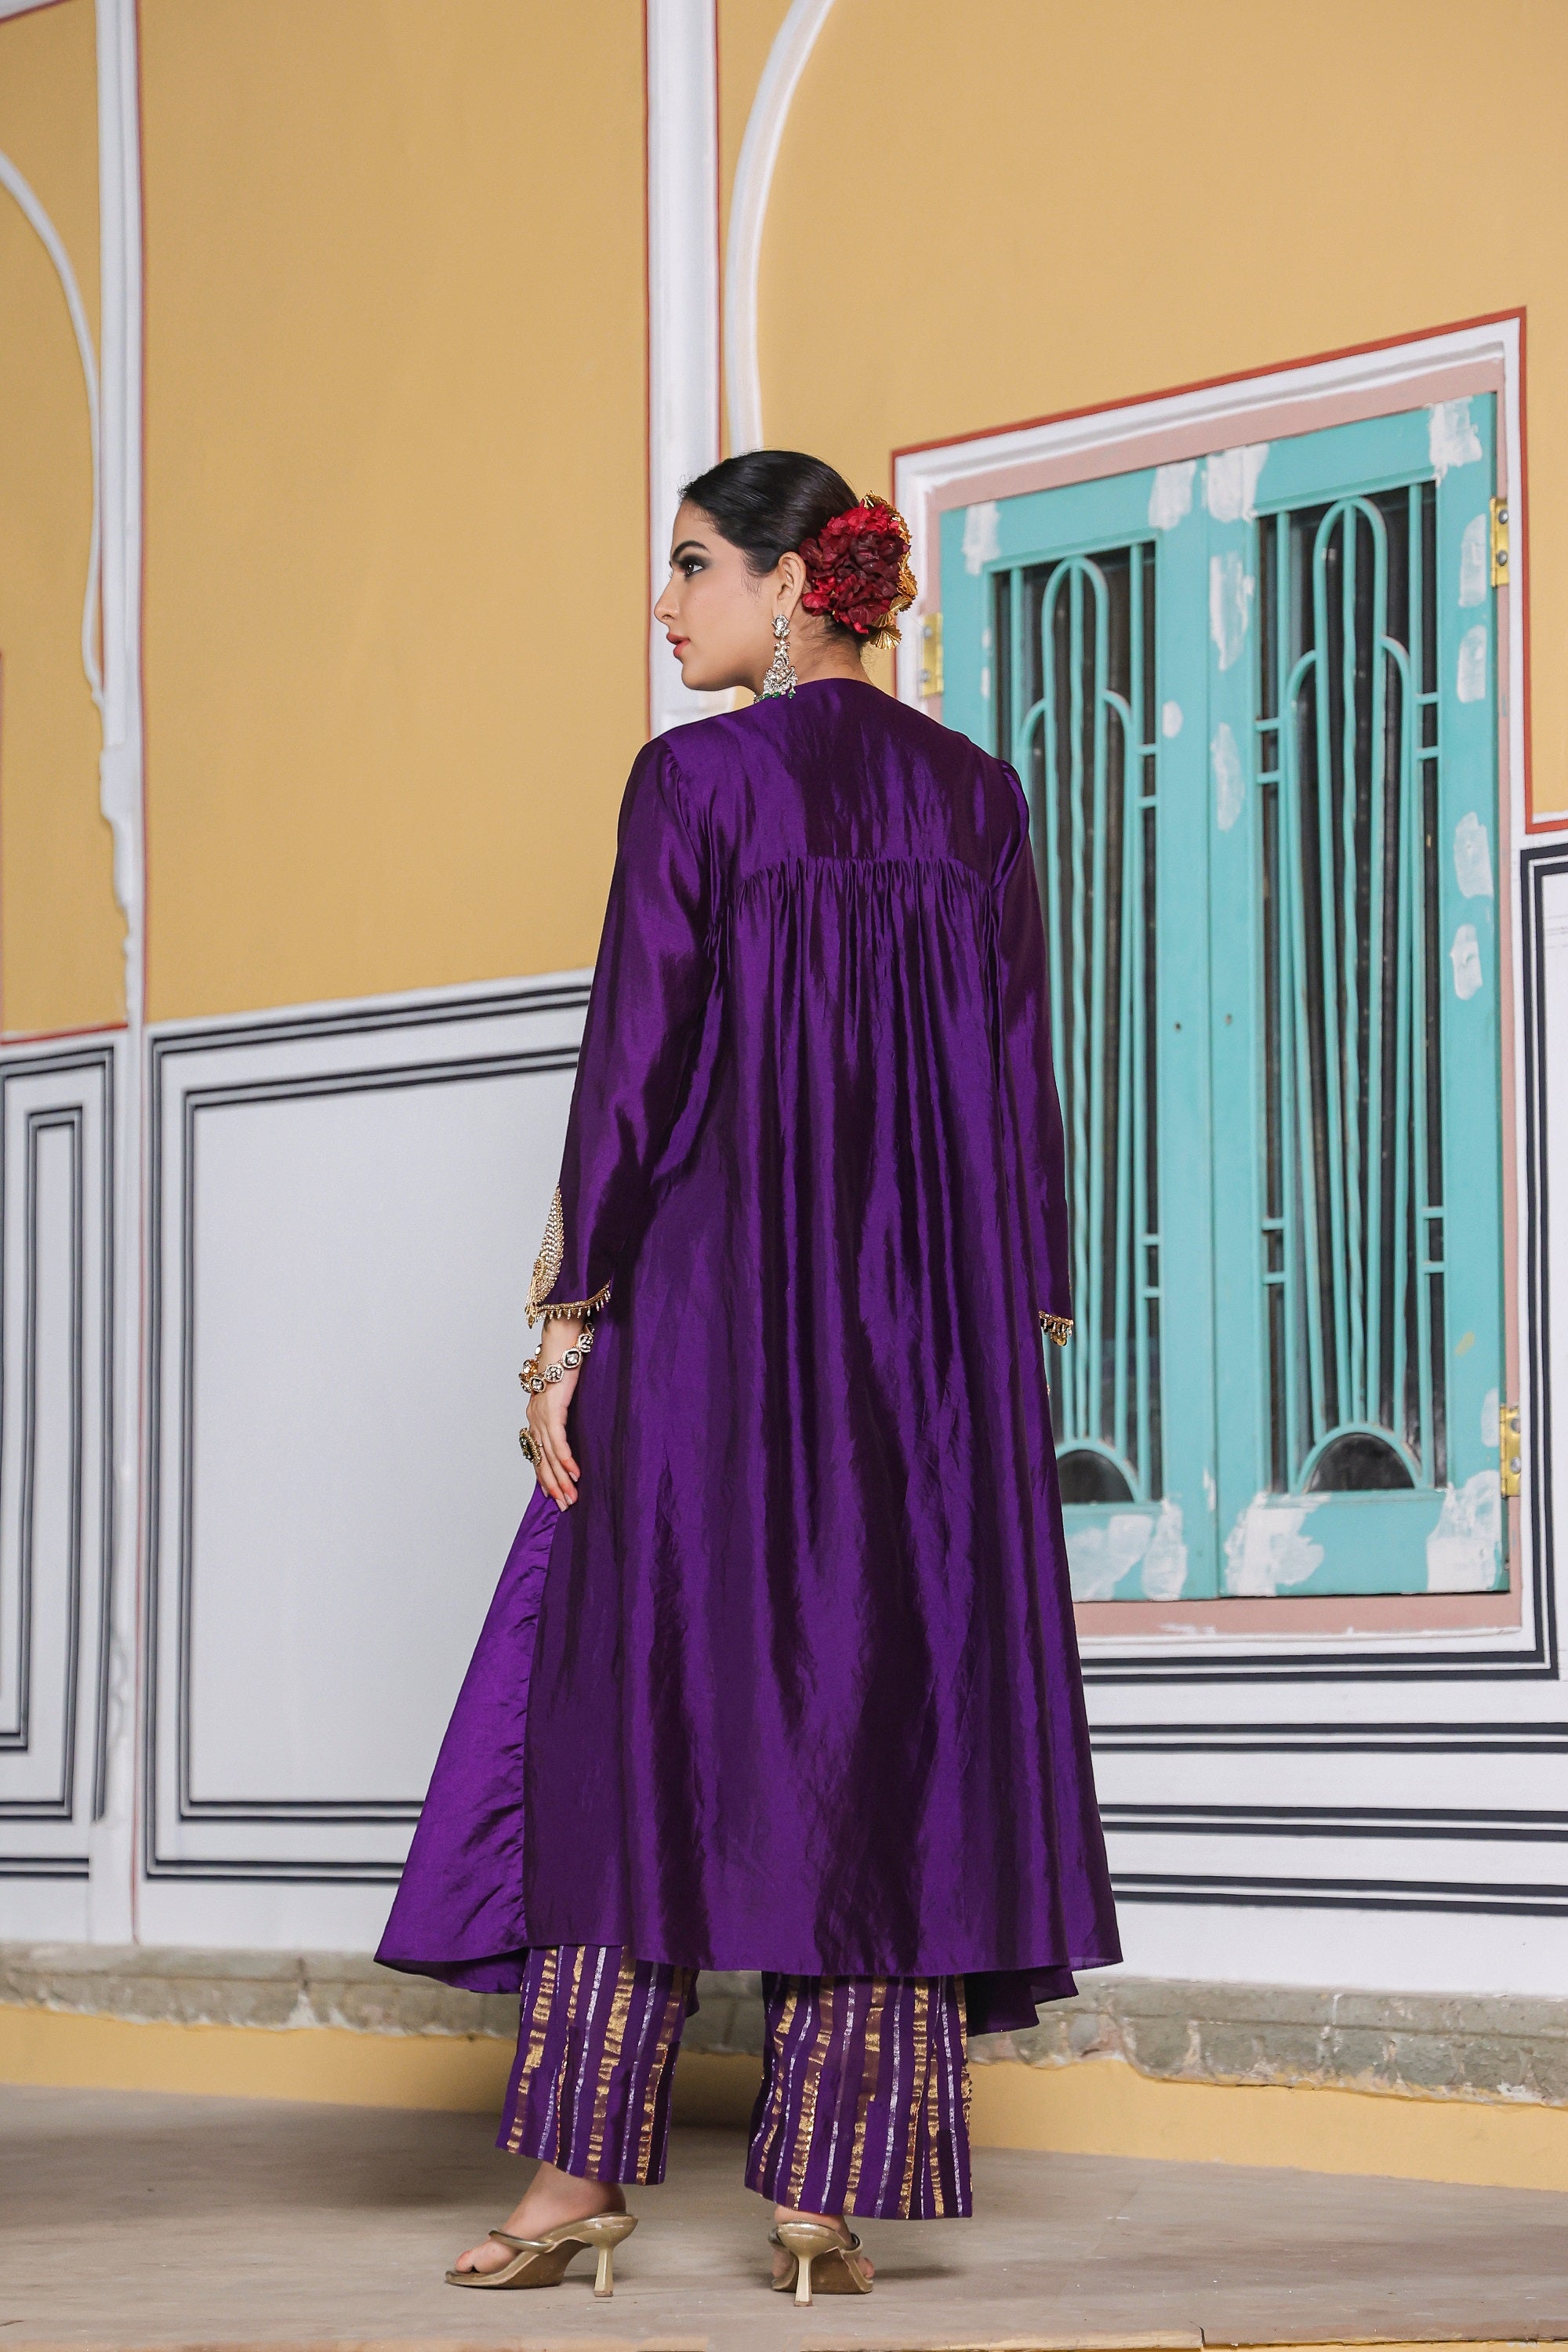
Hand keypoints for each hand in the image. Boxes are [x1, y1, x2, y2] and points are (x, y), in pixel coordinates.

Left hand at [526, 1319, 583, 1508]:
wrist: (562, 1342)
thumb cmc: (566, 1363)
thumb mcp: (565, 1392)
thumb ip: (566, 1409)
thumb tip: (576, 1425)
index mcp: (536, 1416)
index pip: (539, 1453)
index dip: (545, 1475)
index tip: (554, 1494)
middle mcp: (535, 1419)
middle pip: (543, 1460)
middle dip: (554, 1485)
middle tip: (565, 1505)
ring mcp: (541, 1415)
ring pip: (550, 1455)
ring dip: (561, 1478)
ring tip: (571, 1497)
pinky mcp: (552, 1410)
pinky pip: (558, 1442)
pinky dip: (567, 1459)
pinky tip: (574, 1474)